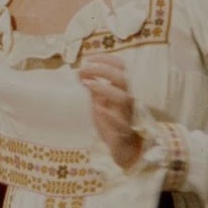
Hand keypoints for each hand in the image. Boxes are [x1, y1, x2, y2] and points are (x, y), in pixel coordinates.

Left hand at [79, 54, 143, 169]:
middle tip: (84, 69)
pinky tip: (97, 108)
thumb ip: (93, 88)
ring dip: (104, 88)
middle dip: (104, 70)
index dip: (107, 59)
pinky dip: (109, 115)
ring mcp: (127, 116)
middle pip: (123, 79)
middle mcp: (127, 100)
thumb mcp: (100, 102)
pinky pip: (120, 123)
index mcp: (123, 90)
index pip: (122, 68)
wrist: (125, 149)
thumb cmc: (112, 123)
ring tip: (87, 84)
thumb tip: (79, 72)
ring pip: (124, 98)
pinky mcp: (123, 133)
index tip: (89, 58)